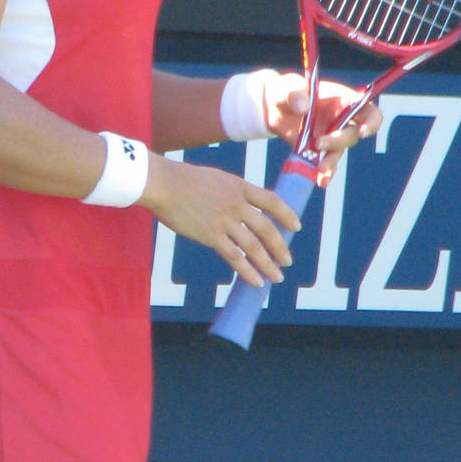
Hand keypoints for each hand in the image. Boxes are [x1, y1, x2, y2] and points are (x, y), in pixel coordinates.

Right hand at [142, 153, 300, 288]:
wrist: (164, 184)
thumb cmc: (183, 180)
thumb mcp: (215, 179)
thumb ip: (231, 192)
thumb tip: (240, 207)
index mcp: (239, 187)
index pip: (272, 201)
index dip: (287, 214)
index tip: (296, 226)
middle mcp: (237, 204)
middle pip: (267, 228)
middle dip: (280, 247)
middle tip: (287, 261)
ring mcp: (225, 220)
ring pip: (254, 247)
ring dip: (268, 264)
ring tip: (277, 277)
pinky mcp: (211, 235)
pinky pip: (235, 257)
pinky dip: (248, 272)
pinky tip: (256, 281)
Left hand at [262, 72, 380, 184]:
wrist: (271, 109)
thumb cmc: (284, 91)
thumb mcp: (286, 87)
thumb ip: (294, 93)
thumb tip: (304, 108)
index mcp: (341, 100)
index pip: (368, 111)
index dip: (372, 121)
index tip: (363, 131)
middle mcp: (340, 120)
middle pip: (352, 134)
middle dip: (339, 141)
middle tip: (319, 144)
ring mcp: (330, 136)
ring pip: (338, 152)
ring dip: (331, 161)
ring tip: (319, 168)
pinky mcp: (317, 151)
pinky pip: (326, 164)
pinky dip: (324, 174)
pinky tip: (320, 180)